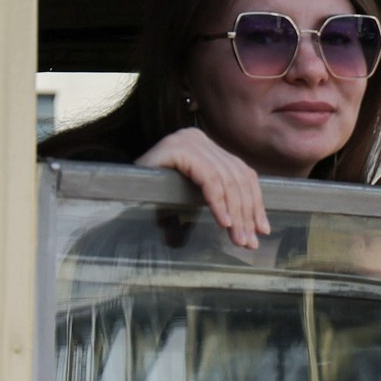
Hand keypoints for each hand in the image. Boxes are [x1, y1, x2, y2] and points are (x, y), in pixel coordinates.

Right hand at [139, 128, 269, 248]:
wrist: (118, 189)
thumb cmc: (154, 197)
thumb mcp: (193, 197)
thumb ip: (221, 202)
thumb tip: (252, 230)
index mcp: (207, 146)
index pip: (242, 174)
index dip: (255, 203)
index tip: (262, 230)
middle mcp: (199, 138)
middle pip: (236, 178)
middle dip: (246, 213)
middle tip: (249, 242)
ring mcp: (188, 140)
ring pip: (226, 180)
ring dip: (235, 214)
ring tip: (238, 239)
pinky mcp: (178, 148)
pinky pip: (208, 179)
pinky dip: (218, 203)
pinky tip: (224, 222)